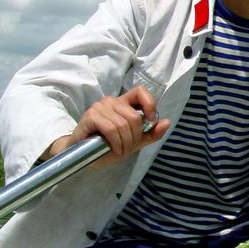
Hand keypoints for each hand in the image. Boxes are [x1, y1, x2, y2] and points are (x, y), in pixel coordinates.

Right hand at [42, 86, 169, 167]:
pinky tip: (114, 149)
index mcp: (123, 103)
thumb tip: (167, 122)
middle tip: (128, 148)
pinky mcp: (90, 116)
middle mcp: (111, 101)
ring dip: (125, 143)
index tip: (151, 120)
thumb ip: (150, 133)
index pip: (140, 91)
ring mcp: (99, 107)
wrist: (82, 156)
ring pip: (124, 124)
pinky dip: (116, 143)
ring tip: (120, 150)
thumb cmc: (107, 146)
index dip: (150, 104)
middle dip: (135, 137)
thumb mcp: (134, 142)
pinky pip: (111, 129)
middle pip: (135, 116)